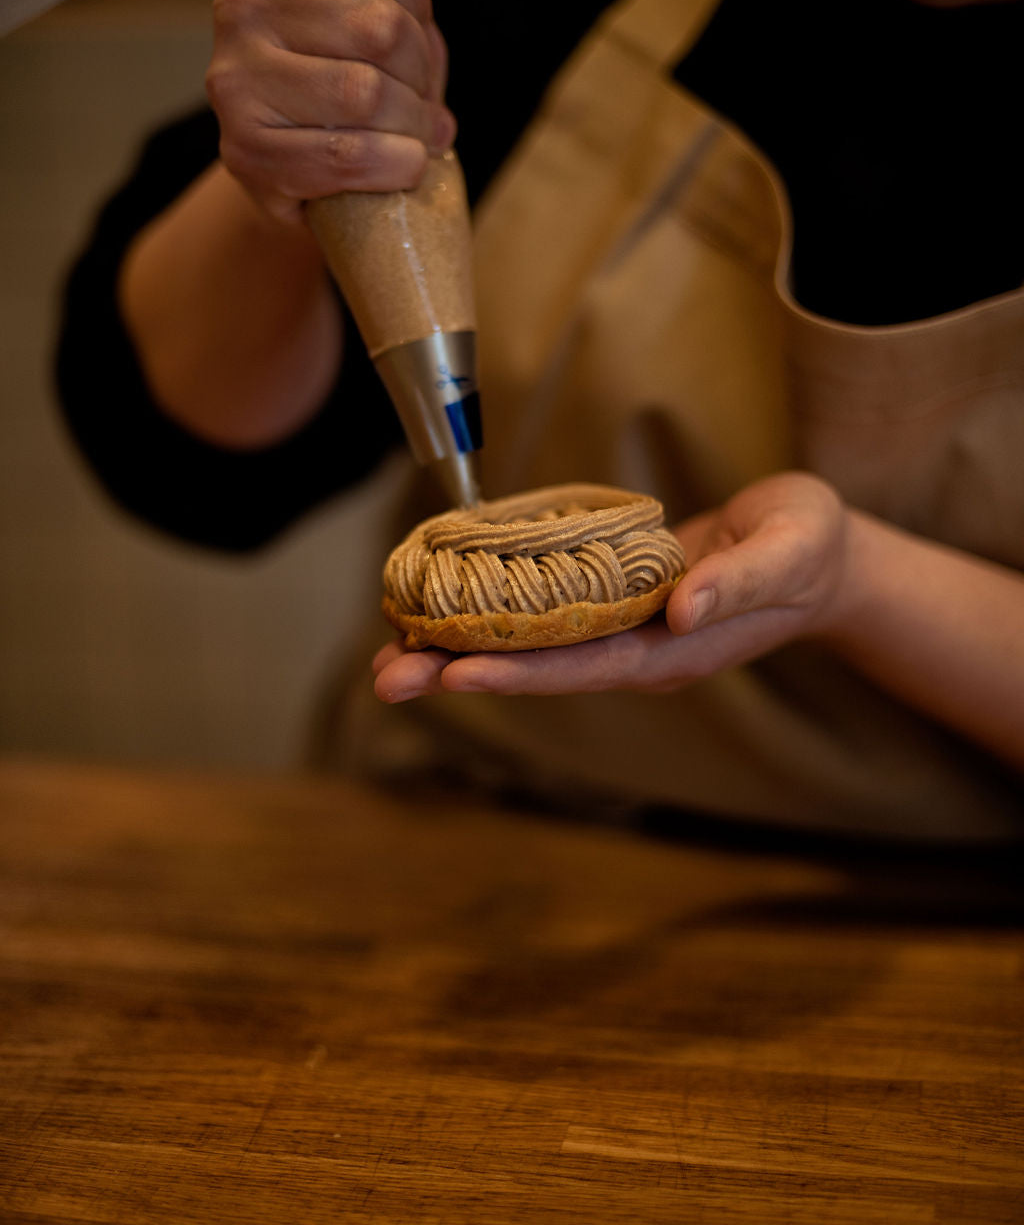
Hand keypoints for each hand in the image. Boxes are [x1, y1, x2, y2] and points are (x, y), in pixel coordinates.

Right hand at [205, 0, 455, 224]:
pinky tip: (403, 163)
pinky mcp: (244, 151)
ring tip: (416, 133)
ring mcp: (235, 80)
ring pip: (366, 94)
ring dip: (413, 125)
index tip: (416, 28)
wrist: (304, 170)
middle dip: (421, 73)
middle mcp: (242, 6)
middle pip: (379, 26)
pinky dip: (396, 165)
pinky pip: (347, 155)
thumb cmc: (348, 73)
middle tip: (421, 97)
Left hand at [373, 473, 851, 700]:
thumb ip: (739, 582)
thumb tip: (683, 611)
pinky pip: (540, 609)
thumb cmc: (809, 547)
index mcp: (672, 649)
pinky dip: (489, 610)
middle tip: (385, 677)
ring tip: (387, 651)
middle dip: (462, 669)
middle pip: (539, 666)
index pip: (585, 665)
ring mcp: (619, 626)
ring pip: (529, 643)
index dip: (520, 670)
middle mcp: (635, 647)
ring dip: (460, 647)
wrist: (816, 552)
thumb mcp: (789, 553)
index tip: (455, 672)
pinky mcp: (608, 597)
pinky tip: (442, 603)